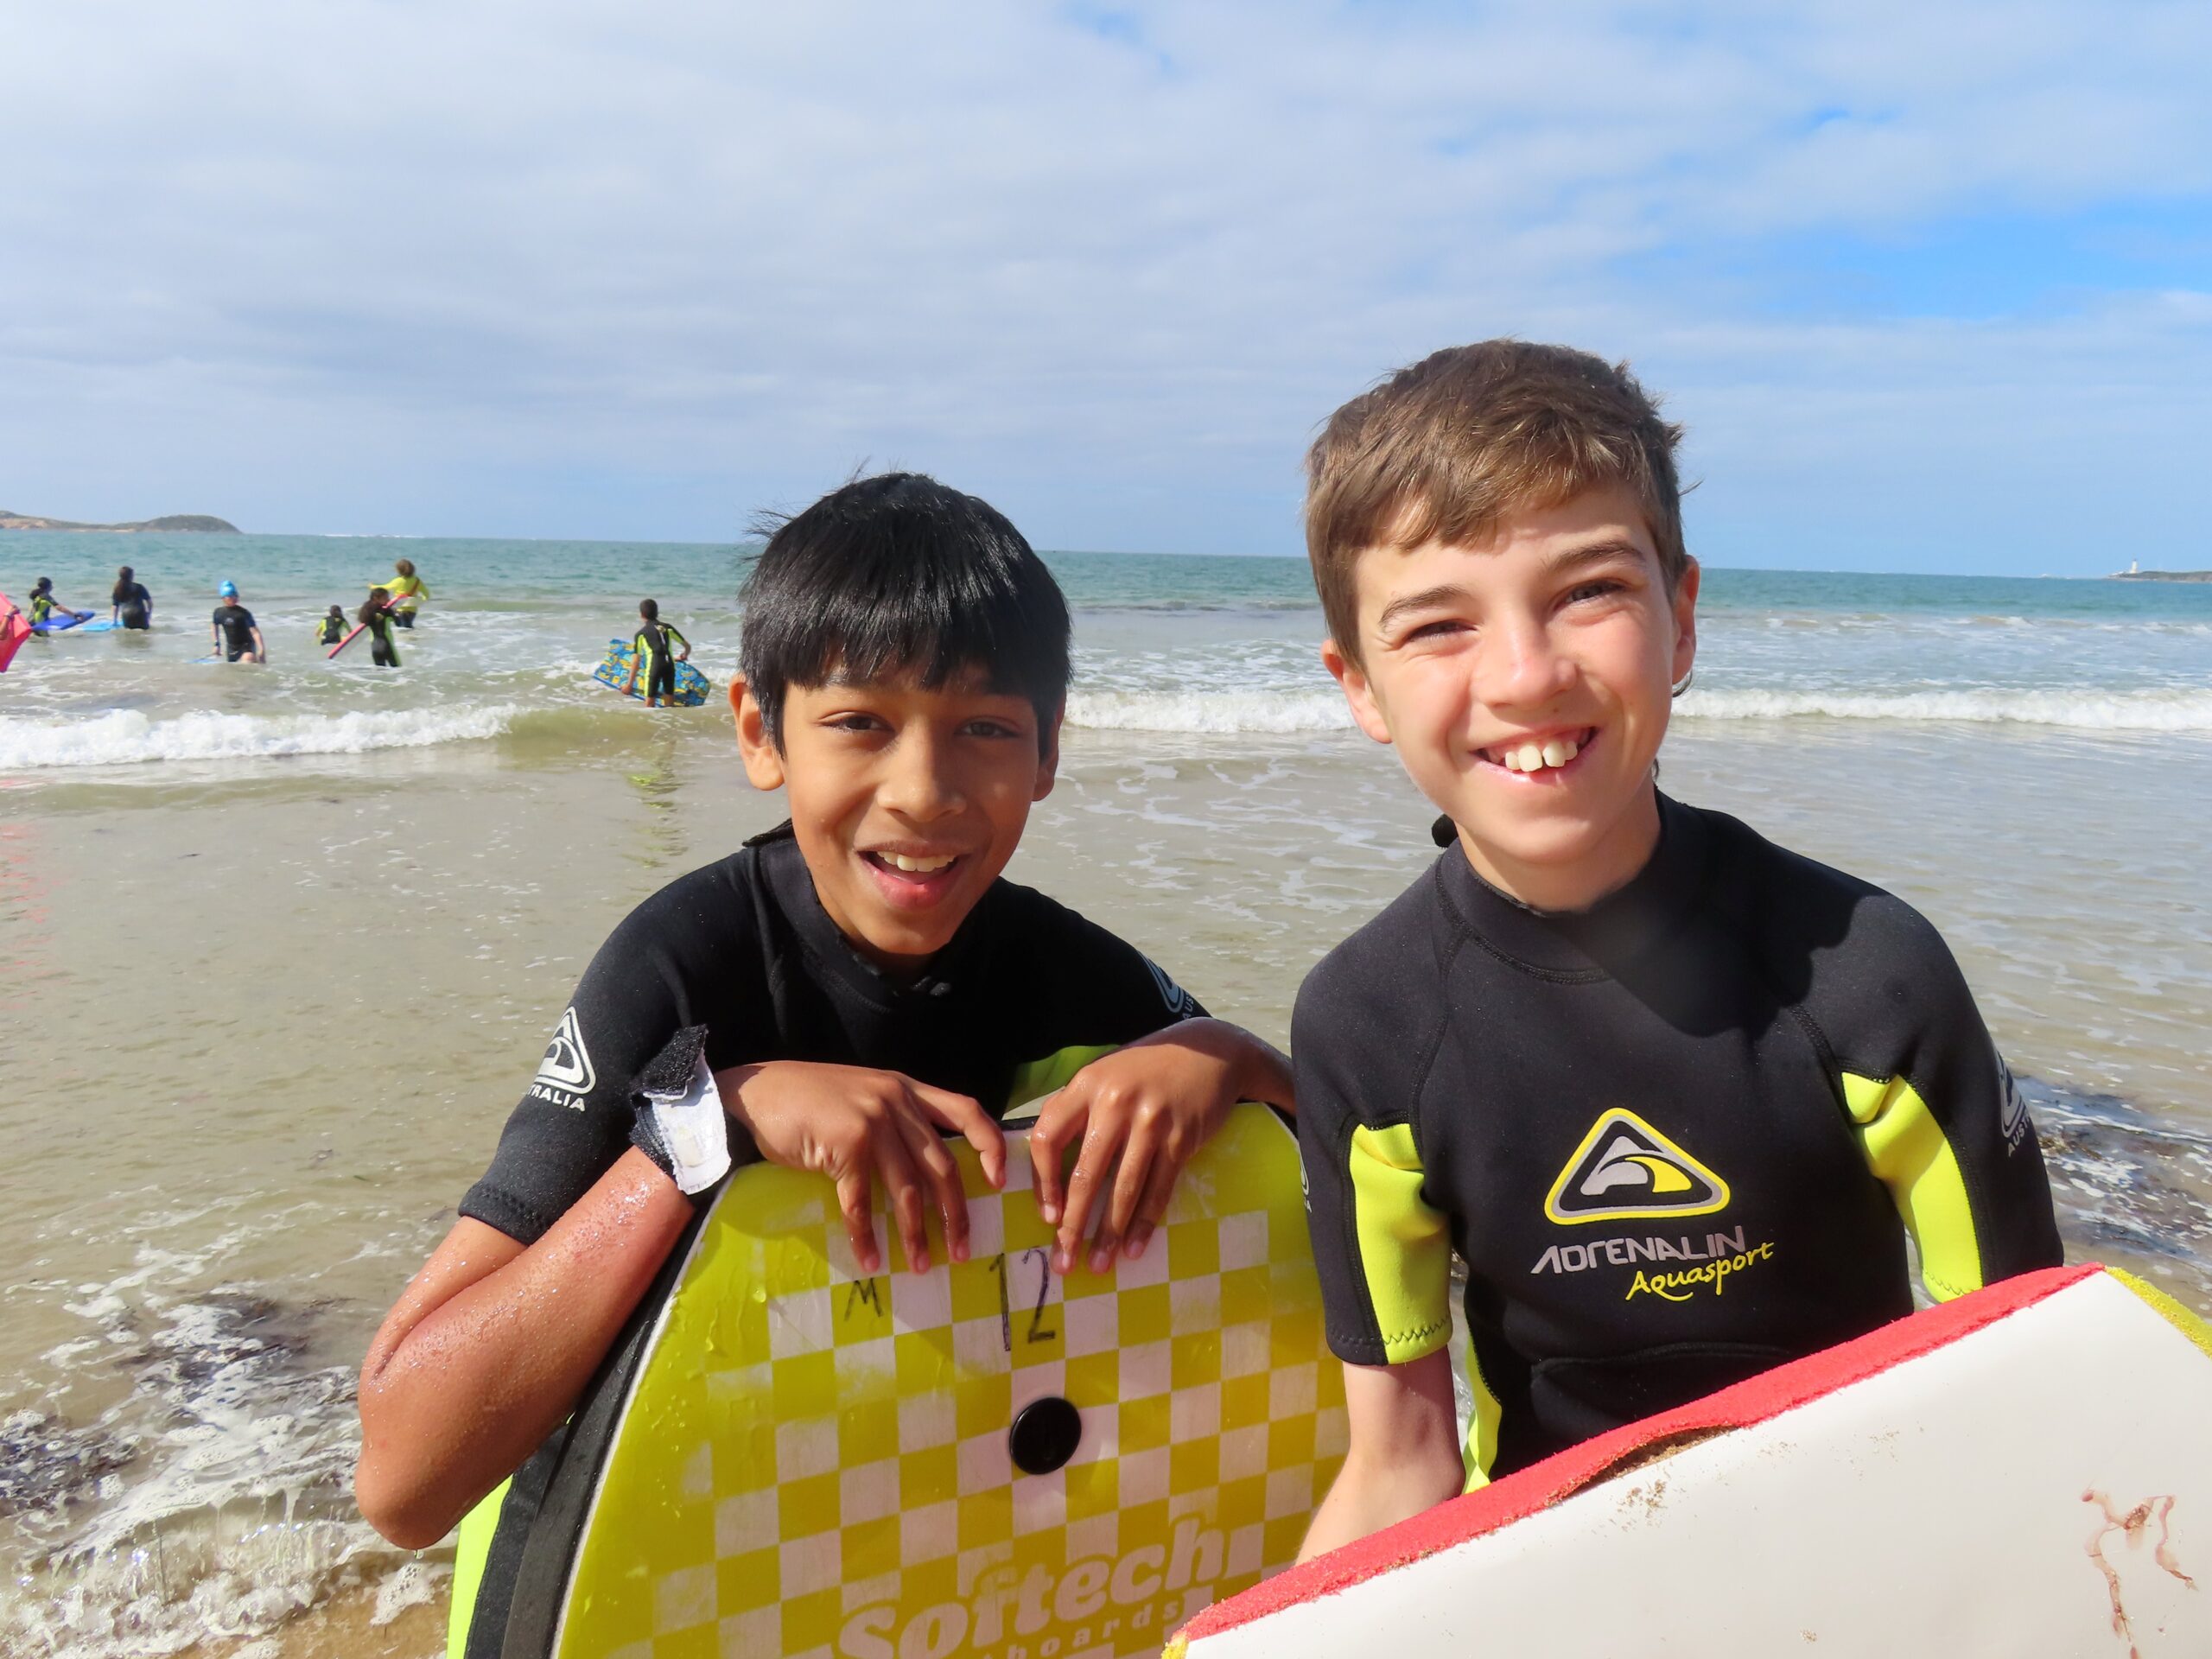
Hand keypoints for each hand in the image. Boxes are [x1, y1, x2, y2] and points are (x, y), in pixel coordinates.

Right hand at [717, 1061, 1005, 1274]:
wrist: (758, 1091)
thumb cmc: (809, 1099)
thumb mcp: (865, 1095)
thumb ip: (896, 1120)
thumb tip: (926, 1175)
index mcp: (907, 1089)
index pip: (967, 1111)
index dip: (990, 1146)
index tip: (999, 1182)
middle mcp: (896, 1102)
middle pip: (942, 1164)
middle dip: (955, 1212)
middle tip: (962, 1250)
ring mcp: (871, 1122)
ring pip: (907, 1189)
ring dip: (916, 1233)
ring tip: (921, 1265)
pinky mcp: (845, 1145)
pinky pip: (861, 1202)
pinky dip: (866, 1235)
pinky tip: (871, 1259)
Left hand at [1029, 1021, 1255, 1274]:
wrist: (1208, 1053)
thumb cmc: (1146, 1071)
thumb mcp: (1104, 1076)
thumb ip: (1075, 1111)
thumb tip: (1045, 1168)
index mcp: (1085, 1086)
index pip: (1047, 1139)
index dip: (1042, 1182)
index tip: (1046, 1216)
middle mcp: (1115, 1103)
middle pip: (1084, 1173)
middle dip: (1071, 1224)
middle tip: (1064, 1261)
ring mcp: (1150, 1121)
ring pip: (1123, 1189)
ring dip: (1108, 1233)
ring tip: (1098, 1265)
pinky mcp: (1181, 1138)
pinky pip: (1158, 1190)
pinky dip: (1144, 1223)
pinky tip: (1133, 1248)